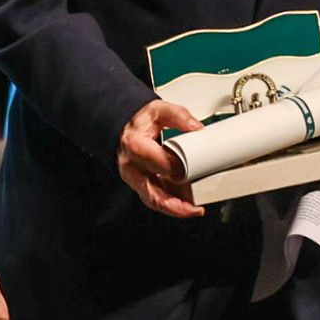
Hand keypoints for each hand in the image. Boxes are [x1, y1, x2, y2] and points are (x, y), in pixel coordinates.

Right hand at [117, 99, 204, 218]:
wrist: (123, 127)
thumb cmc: (139, 121)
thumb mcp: (158, 110)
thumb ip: (179, 116)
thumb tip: (196, 128)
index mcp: (135, 146)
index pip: (157, 163)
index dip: (176, 169)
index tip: (194, 170)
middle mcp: (131, 166)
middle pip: (152, 193)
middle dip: (175, 205)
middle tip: (194, 208)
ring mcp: (134, 178)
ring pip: (153, 200)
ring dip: (174, 208)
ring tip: (193, 210)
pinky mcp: (139, 184)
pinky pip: (154, 198)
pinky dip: (170, 204)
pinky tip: (185, 204)